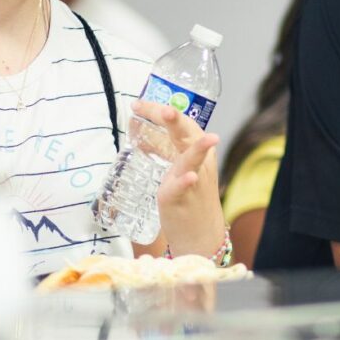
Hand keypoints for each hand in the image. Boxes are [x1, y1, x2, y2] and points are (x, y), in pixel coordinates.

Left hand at [133, 102, 222, 251]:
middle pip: (189, 135)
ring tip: (184, 133)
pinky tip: (188, 176)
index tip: (138, 103)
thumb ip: (164, 151)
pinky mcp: (183, 200)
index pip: (181, 125)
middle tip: (164, 109)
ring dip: (194, 145)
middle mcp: (198, 164)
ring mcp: (192, 182)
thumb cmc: (188, 200)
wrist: (201, 236)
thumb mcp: (176, 170)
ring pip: (192, 159)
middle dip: (176, 120)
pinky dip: (186, 181)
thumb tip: (143, 134)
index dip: (161, 112)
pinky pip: (185, 189)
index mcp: (195, 153)